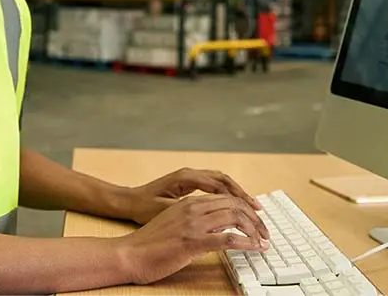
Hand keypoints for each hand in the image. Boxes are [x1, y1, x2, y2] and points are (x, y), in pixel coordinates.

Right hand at [117, 195, 270, 284]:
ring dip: (254, 230)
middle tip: (265, 232)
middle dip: (254, 218)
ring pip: (234, 218)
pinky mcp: (192, 241)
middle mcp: (192, 209)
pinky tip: (254, 248)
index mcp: (187, 203)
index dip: (244, 207)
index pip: (225, 198)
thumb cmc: (148, 243)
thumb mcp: (172, 224)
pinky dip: (245, 243)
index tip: (256, 220)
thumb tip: (213, 227)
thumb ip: (192, 221)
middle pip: (233, 205)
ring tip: (263, 241)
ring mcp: (192, 224)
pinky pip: (227, 239)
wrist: (129, 253)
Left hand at [120, 167, 263, 225]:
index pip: (220, 184)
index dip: (238, 198)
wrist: (128, 202)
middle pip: (225, 180)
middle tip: (258, 210)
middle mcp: (190, 173)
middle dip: (243, 195)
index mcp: (187, 177)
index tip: (252, 211)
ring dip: (236, 194)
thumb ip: (190, 210)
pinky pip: (213, 186)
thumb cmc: (143, 207)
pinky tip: (234, 207)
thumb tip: (214, 214)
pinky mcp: (189, 184)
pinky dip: (226, 195)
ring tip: (252, 208)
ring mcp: (190, 177)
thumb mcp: (166, 210)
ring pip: (220, 182)